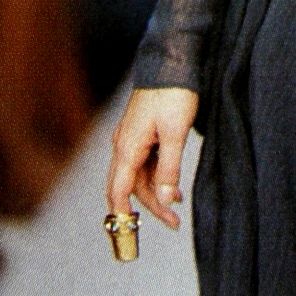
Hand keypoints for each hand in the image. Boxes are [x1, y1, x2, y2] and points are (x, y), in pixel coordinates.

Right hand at [107, 87, 198, 229]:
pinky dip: (156, 175)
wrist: (173, 59)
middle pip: (128, 186)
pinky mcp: (142, 130)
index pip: (118, 191)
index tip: (131, 235)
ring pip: (137, 174)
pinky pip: (144, 161)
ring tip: (178, 204)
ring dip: (155, 190)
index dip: (123, 215)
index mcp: (127, 146)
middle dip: (147, 207)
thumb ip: (168, 167)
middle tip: (172, 222)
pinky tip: (172, 182)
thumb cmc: (173, 92)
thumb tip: (164, 198)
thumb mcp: (175, 133)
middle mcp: (123, 143)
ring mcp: (132, 136)